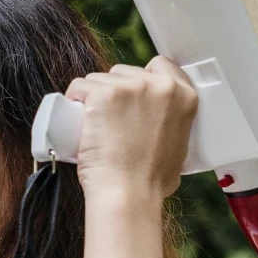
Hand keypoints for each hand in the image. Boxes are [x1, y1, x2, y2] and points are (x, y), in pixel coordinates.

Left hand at [64, 57, 195, 201]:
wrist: (130, 193)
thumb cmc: (151, 181)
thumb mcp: (180, 147)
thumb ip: (173, 128)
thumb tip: (161, 127)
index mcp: (184, 96)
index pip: (160, 65)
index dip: (140, 77)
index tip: (129, 91)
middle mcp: (160, 85)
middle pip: (125, 71)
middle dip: (113, 88)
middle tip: (107, 117)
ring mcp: (131, 87)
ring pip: (99, 78)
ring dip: (92, 96)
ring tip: (92, 123)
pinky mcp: (103, 94)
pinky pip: (80, 87)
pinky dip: (74, 99)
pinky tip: (76, 116)